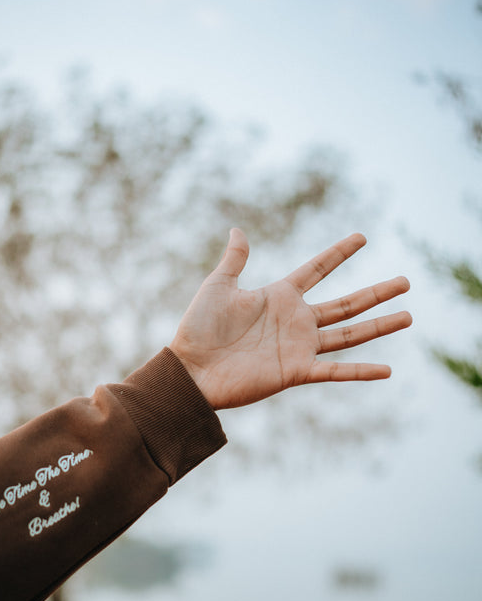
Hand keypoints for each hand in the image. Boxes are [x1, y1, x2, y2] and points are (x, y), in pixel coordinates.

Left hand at [170, 229, 411, 409]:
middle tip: (406, 281)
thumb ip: (235, 260)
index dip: (339, 253)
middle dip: (376, 293)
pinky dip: (360, 371)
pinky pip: (335, 371)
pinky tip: (387, 370)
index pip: (317, 269)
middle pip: (346, 304)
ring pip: (349, 334)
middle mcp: (296, 320)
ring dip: (379, 326)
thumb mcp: (218, 286)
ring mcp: (299, 346)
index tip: (362, 237)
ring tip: (409, 315)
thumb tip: (237, 229)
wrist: (190, 370)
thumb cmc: (198, 328)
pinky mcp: (295, 371)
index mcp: (279, 296)